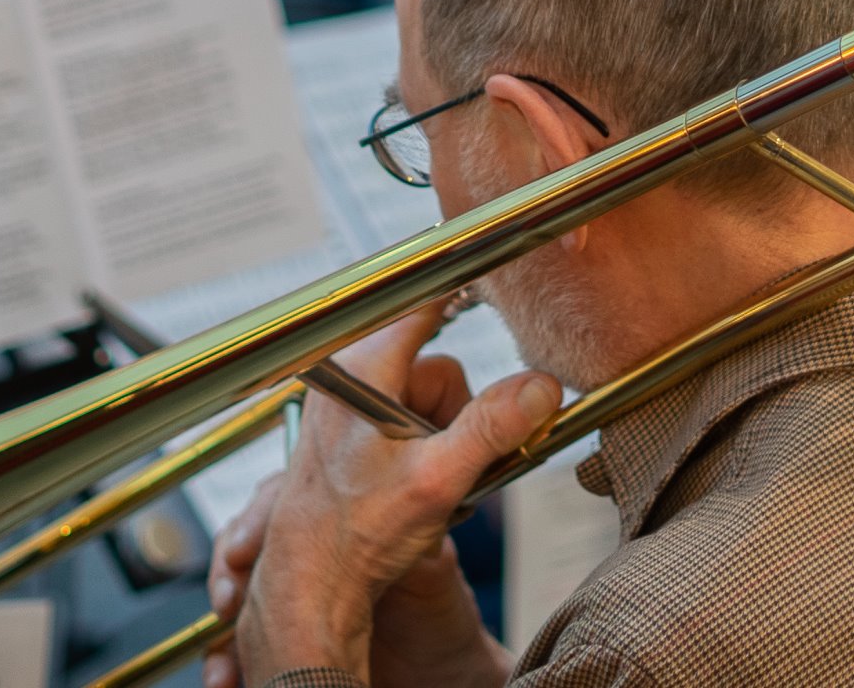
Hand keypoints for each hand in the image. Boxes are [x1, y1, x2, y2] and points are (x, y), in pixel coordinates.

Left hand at [222, 304, 559, 684]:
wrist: (311, 585)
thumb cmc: (354, 535)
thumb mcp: (437, 481)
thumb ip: (493, 428)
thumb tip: (542, 386)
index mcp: (360, 371)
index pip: (422, 301)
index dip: (463, 291)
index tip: (497, 269)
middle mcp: (347, 378)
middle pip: (436, 365)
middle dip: (459, 410)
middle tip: (454, 457)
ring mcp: (347, 407)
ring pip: (427, 398)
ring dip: (444, 437)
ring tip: (428, 482)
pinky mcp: (351, 433)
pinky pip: (410, 422)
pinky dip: (427, 450)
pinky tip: (416, 487)